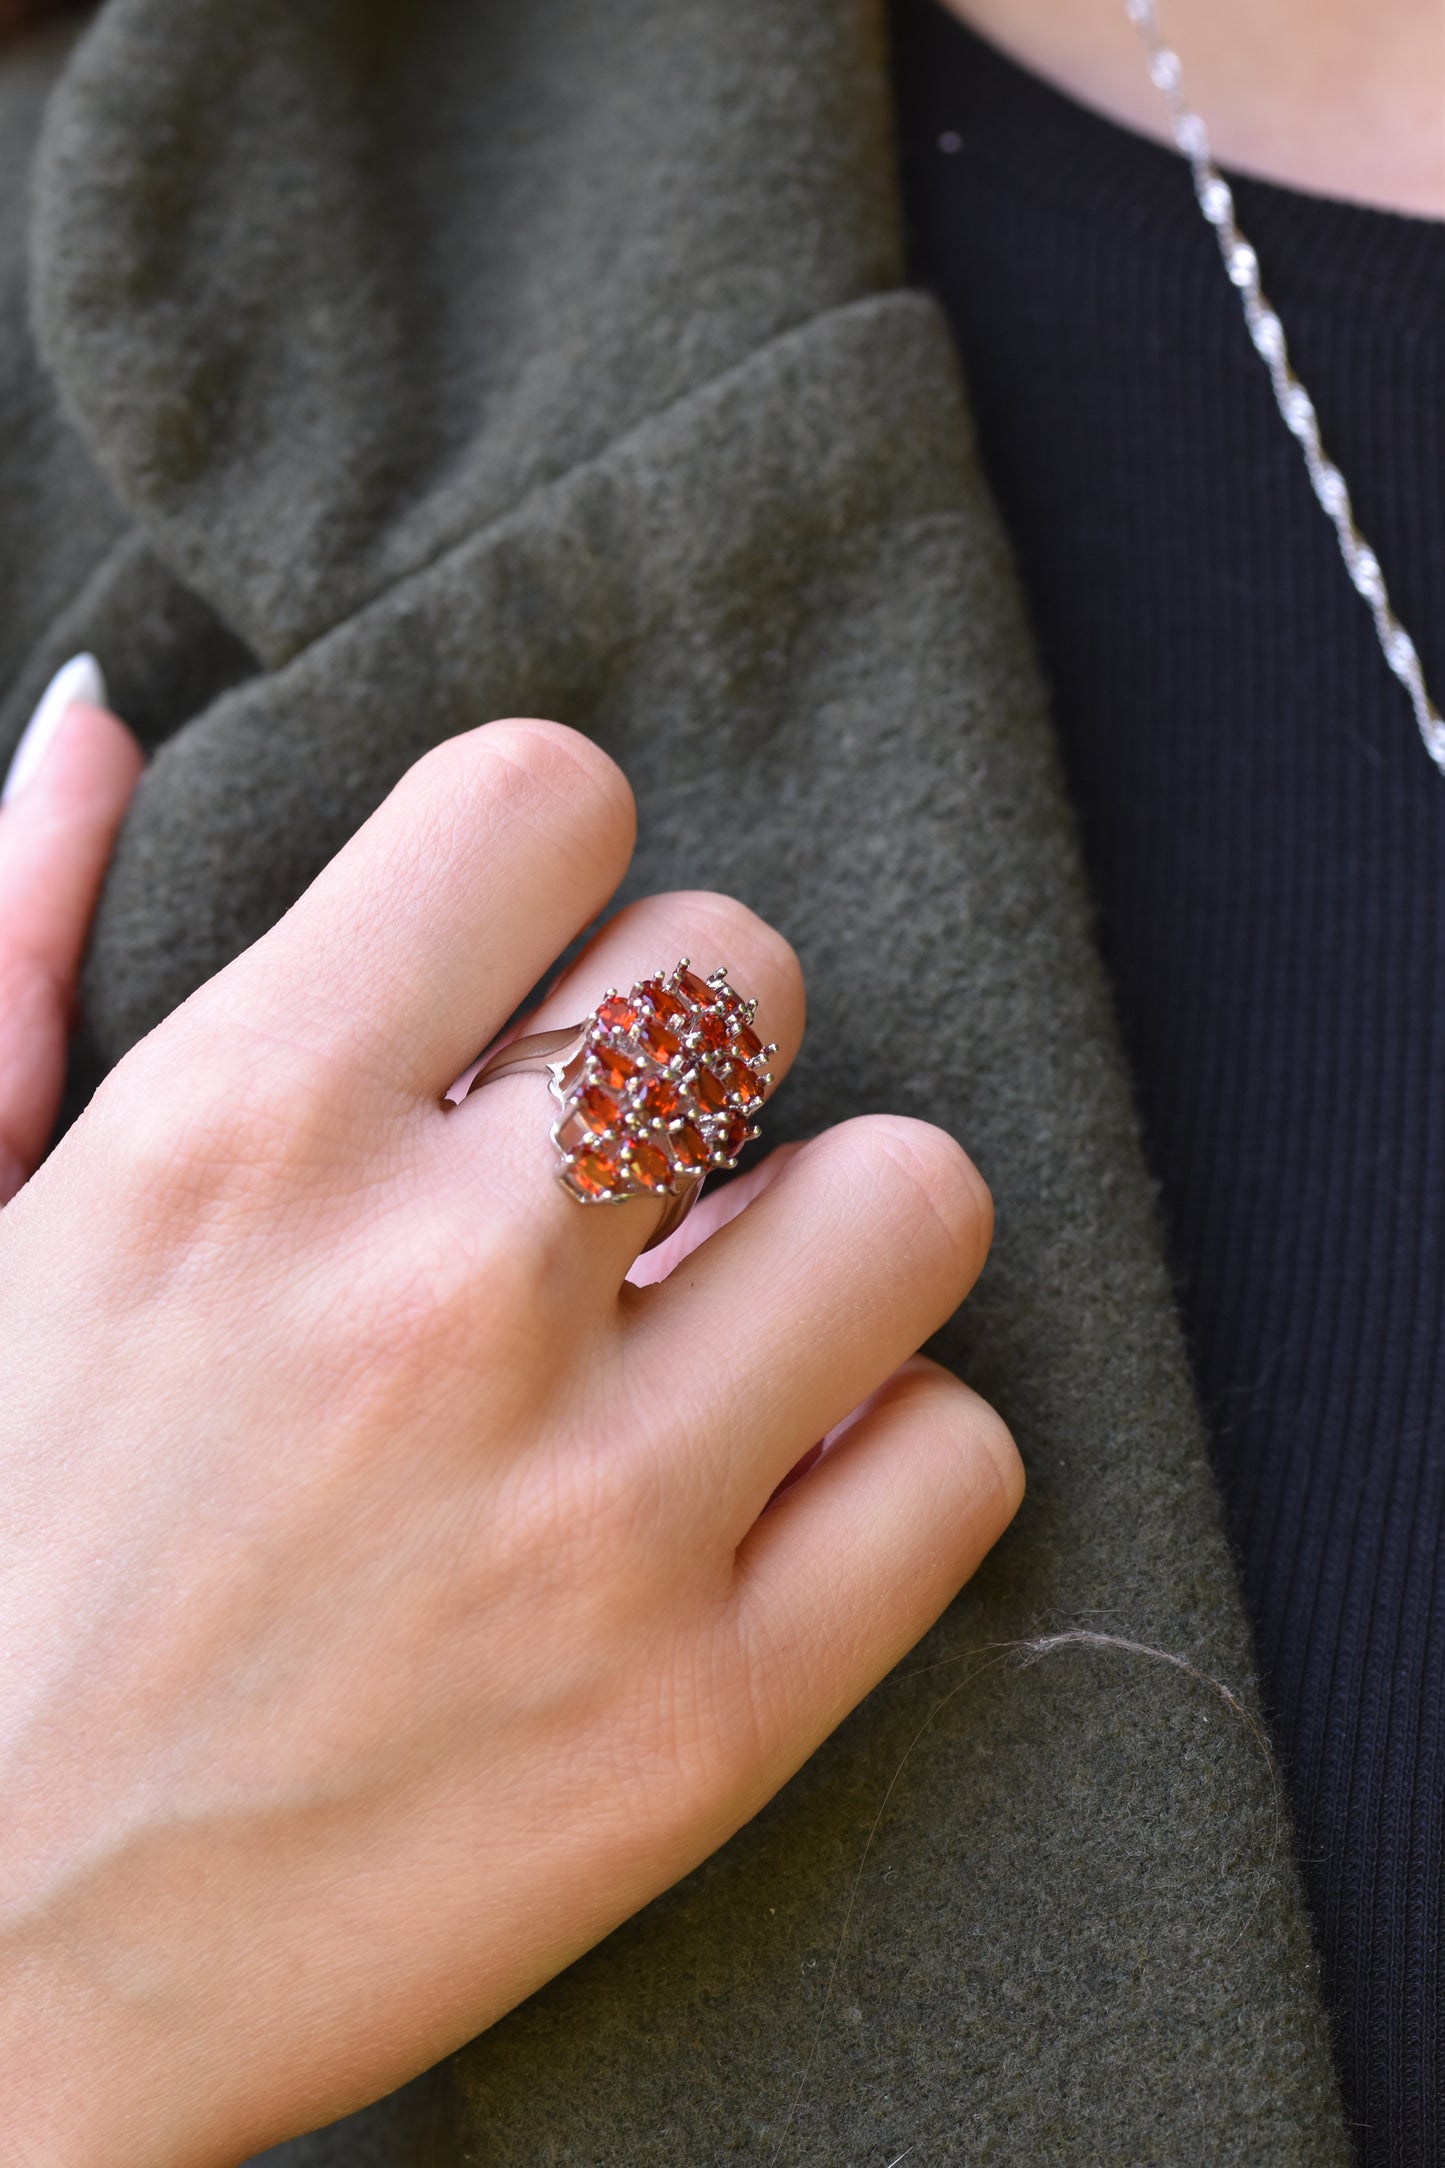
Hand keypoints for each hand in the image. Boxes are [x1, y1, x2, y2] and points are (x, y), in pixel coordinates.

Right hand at [0, 715, 1021, 2166]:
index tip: (521, 974)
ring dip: (826, 1231)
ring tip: (712, 1310)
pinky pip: (955, 1460)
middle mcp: (432, 1300)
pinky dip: (880, 1453)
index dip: (550, 869)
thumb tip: (112, 717)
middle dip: (683, 1054)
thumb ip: (16, 937)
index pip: (549, 801)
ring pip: (909, 1195)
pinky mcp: (698, 1728)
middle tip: (603, 1175)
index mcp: (236, 1138)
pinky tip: (757, 1481)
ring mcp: (589, 1523)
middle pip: (747, 973)